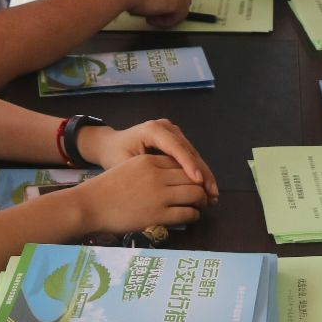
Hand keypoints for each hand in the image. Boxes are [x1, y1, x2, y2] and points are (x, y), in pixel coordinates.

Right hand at [71, 153, 211, 235]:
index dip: (193, 171)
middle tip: (207, 194)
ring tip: (201, 205)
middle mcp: (157, 175)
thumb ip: (150, 169)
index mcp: (149, 161)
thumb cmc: (107, 189)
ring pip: (194, 193)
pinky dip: (194, 215)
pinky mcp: (157, 214)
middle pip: (192, 176)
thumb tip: (171, 178)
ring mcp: (158, 195)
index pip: (181, 162)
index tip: (198, 179)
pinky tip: (191, 216)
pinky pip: (187, 213)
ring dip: (201, 200)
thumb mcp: (129, 168)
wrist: (90, 205)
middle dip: (202, 186)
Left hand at [79, 119, 217, 202]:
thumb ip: (146, 174)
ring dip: (204, 174)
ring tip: (213, 195)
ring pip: (193, 154)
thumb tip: (168, 191)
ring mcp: (173, 131)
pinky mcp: (176, 139)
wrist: (109, 144)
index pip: (175, 147)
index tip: (198, 182)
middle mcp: (166, 127)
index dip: (188, 165)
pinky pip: (189, 156)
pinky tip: (206, 188)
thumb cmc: (114, 155)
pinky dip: (198, 172)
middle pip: (189, 150)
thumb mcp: (125, 165)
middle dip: (202, 173)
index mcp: (152, 129)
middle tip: (212, 194)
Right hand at [111, 0, 190, 26]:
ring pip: (182, 6)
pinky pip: (178, 17)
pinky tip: (151, 19)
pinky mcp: (179, 1)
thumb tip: (153, 2)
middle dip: (169, 6)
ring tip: (151, 17)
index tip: (159, 5)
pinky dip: (165, 22)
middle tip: (154, 12)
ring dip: (167, 14)